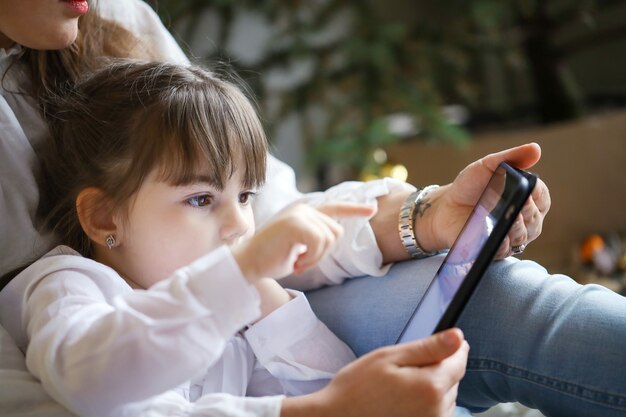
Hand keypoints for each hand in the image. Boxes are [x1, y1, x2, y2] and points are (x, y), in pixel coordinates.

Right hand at [231, 202, 375, 281]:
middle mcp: (303, 209)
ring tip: (296, 261)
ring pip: (330, 239)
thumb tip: (334, 235)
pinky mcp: (296, 223)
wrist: (247, 264)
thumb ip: (315, 237)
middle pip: (336, 232)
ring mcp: (300, 214)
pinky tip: (296, 262)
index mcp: (304, 213)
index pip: (334, 208)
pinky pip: (320, 244)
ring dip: (316, 258)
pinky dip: (312, 258)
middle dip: (323, 253)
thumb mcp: (298, 246)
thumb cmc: (271, 259)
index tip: (372, 209)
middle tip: (301, 261)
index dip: (354, 210)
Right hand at [281, 328, 468, 416]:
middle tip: (404, 369)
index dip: (454, 348)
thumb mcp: (389, 357)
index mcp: (430, 387)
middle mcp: (438, 411)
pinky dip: (426, 405)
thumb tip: (458, 337)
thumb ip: (428, 348)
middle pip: (452, 380)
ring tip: (400, 389)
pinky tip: (403, 403)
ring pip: (446, 398)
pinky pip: (437, 414)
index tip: (449, 342)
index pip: (459, 362)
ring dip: (431, 389)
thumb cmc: (358, 388)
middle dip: (436, 369)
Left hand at [421, 143, 550, 257]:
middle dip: (528, 211)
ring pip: (523, 236)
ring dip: (518, 227)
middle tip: (520, 203)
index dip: (538, 193)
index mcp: (525, 198)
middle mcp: (522, 219)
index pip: (542, 197)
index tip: (530, 187)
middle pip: (535, 218)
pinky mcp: (493, 248)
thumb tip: (536, 148)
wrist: (445, 206)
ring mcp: (509, 235)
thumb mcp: (488, 165)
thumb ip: (511, 157)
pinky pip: (505, 250)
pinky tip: (498, 236)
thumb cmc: (470, 186)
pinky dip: (503, 243)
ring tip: (510, 218)